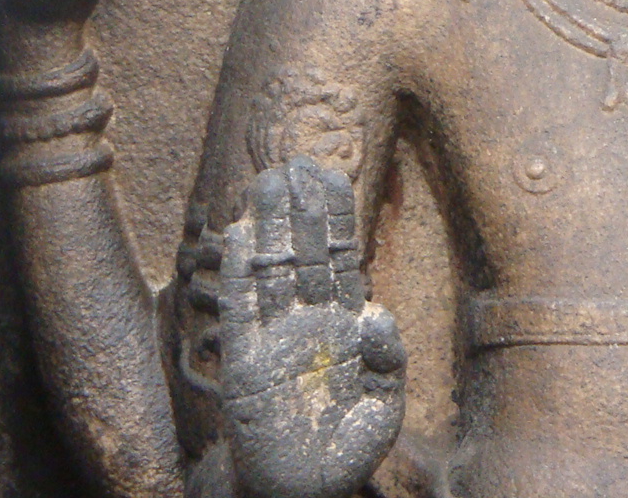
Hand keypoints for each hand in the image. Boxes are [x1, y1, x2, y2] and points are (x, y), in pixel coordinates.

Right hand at [221, 158, 405, 497]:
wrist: (304, 492)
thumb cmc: (347, 451)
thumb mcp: (383, 410)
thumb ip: (388, 361)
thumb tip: (377, 313)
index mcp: (345, 327)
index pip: (340, 260)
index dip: (335, 217)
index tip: (331, 173)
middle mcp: (308, 324)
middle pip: (302, 255)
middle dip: (300, 209)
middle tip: (294, 161)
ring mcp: (274, 341)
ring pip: (270, 272)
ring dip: (267, 229)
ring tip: (265, 182)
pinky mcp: (244, 366)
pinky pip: (242, 313)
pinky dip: (239, 276)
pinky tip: (239, 237)